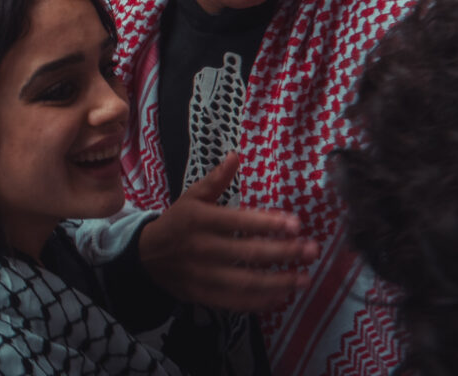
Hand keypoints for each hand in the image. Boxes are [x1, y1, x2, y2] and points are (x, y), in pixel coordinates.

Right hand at [137, 153, 319, 313]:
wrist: (146, 256)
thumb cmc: (177, 222)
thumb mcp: (192, 197)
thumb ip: (216, 180)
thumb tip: (235, 155)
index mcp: (200, 220)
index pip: (240, 222)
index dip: (268, 224)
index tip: (296, 224)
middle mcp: (202, 248)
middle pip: (248, 253)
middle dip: (283, 253)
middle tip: (311, 250)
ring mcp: (203, 275)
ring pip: (245, 282)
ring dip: (278, 282)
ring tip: (304, 279)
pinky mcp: (203, 296)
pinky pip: (235, 302)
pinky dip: (259, 302)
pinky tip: (281, 296)